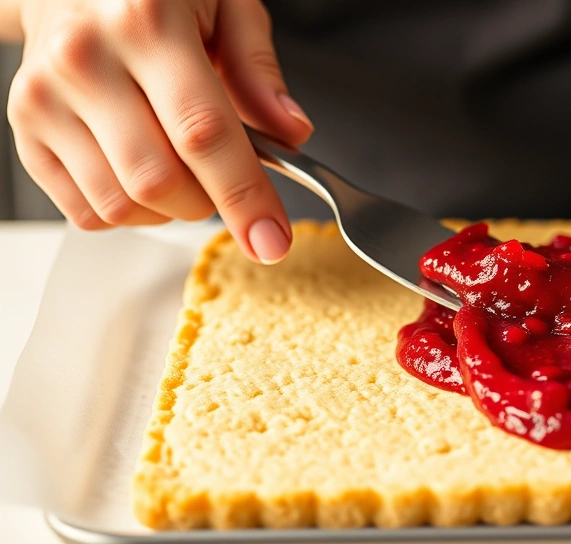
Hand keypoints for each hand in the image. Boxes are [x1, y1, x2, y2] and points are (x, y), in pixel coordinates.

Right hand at [6, 0, 313, 262]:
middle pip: (158, 182)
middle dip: (209, 203)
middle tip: (223, 175)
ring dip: (169, 211)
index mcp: (146, 22)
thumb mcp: (227, 4)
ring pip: (119, 206)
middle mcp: (85, 59)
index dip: (244, 197)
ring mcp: (44, 97)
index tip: (271, 241)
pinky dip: (129, 212)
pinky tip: (142, 168)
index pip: (203, 134)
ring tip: (181, 165)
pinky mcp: (24, 128)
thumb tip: (292, 133)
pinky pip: (85, 213)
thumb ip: (259, 69)